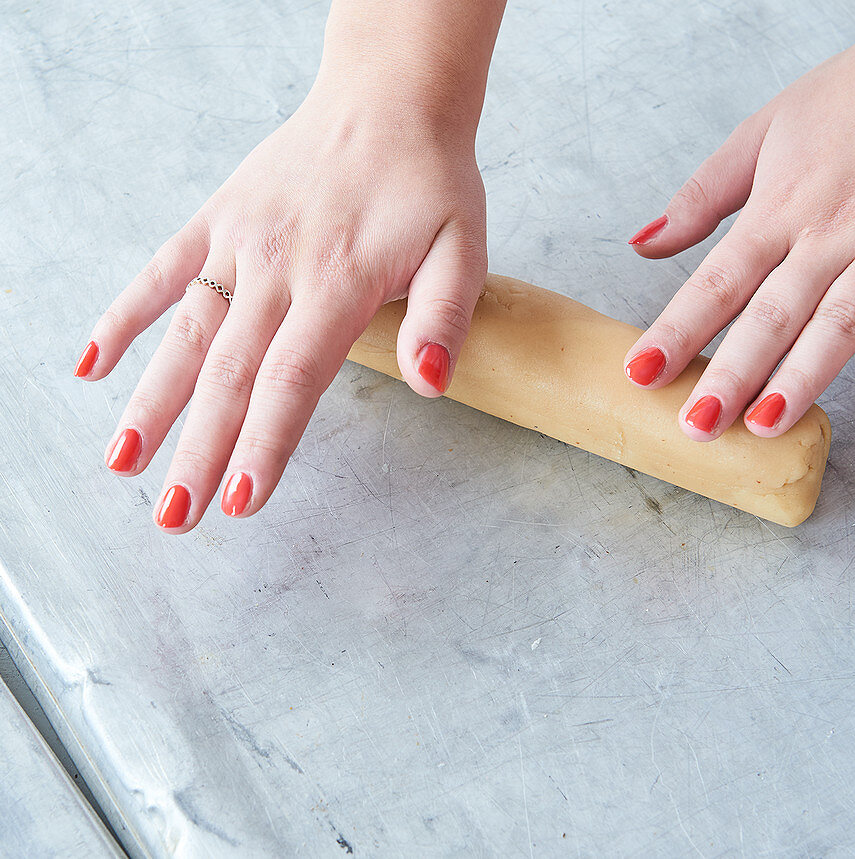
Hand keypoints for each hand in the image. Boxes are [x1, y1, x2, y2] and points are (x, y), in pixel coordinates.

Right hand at [75, 84, 486, 531]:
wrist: (389, 100)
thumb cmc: (429, 183)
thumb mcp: (463, 247)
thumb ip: (444, 318)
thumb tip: (430, 384)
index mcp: (339, 283)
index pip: (293, 381)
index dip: (265, 443)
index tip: (241, 501)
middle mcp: (278, 268)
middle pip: (230, 374)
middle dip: (200, 451)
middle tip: (174, 516)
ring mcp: (239, 243)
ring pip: (186, 334)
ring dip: (152, 402)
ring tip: (122, 464)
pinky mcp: (218, 219)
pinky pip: (161, 271)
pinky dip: (123, 317)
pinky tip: (92, 366)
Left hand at [623, 0, 854, 439]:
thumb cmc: (851, 101)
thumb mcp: (760, 133)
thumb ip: (701, 198)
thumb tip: (643, 244)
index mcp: (779, 206)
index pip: (717, 281)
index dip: (677, 330)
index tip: (640, 374)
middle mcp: (830, 231)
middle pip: (772, 313)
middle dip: (731, 373)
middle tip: (697, 426)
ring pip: (840, 320)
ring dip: (803, 376)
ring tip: (765, 423)